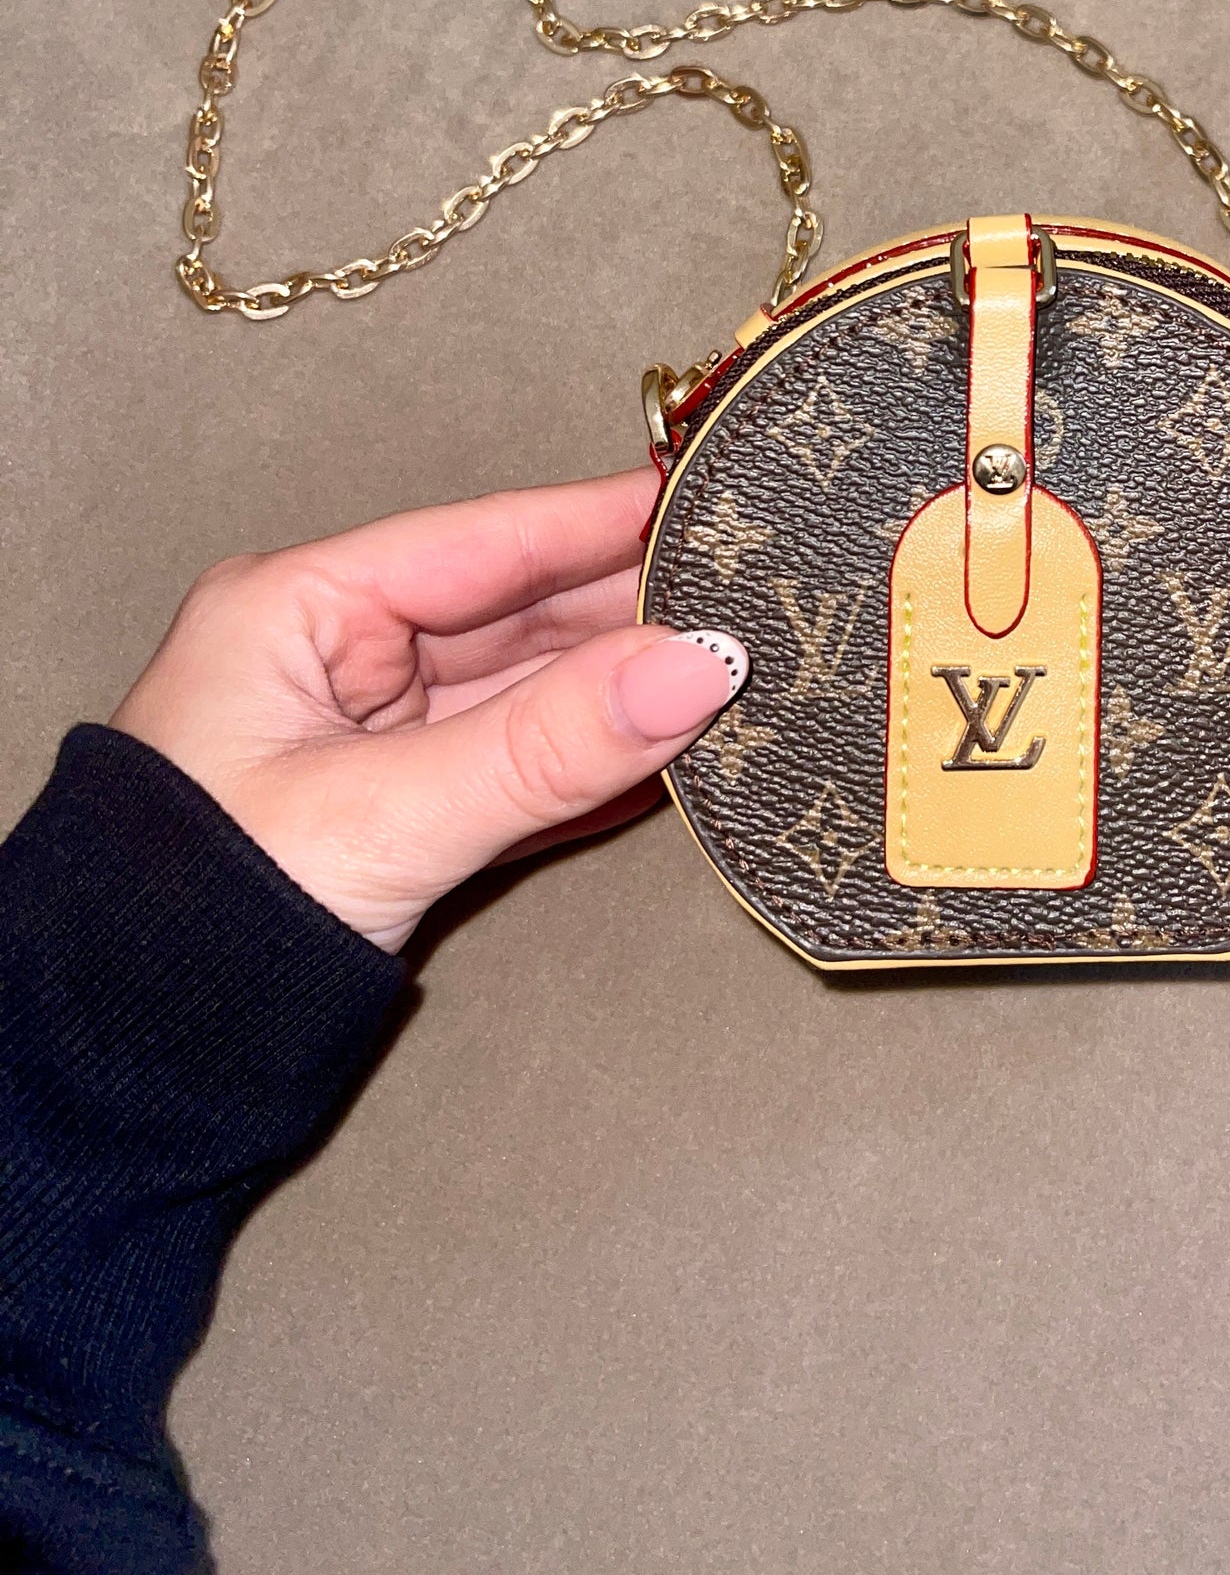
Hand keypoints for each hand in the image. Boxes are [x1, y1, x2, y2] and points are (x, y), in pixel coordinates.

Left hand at [111, 468, 746, 952]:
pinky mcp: (406, 813)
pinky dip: (597, 765)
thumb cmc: (194, 919)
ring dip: (630, 694)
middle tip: (757, 603)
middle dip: (636, 613)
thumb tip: (695, 667)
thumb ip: (548, 744)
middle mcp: (339, 658)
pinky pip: (524, 768)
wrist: (127, 1071)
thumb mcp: (386, 815)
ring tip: (739, 674)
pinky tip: (675, 753)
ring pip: (532, 694)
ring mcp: (374, 737)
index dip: (602, 521)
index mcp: (298, 609)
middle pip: (520, 613)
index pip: (487, 540)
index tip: (713, 503)